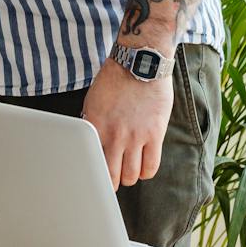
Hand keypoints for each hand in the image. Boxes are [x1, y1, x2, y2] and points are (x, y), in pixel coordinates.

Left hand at [81, 58, 172, 187]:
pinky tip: (144, 169)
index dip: (94, 175)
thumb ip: (92, 124)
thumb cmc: (115, 80)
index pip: (93, 162)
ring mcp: (136, 137)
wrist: (140, 64)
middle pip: (112, 176)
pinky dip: (146, 172)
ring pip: (132, 175)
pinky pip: (151, 166)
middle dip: (112, 183)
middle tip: (113, 183)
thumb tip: (90, 142)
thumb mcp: (93, 101)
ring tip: (129, 173)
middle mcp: (114, 135)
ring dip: (129, 177)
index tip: (95, 181)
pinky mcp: (155, 135)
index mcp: (95, 126)